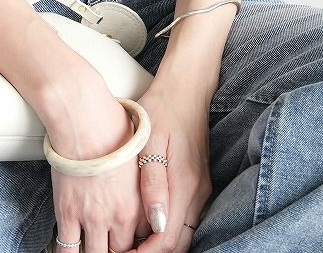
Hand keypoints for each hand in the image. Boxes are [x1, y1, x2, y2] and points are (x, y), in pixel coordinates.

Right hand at [49, 92, 152, 252]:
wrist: (84, 118)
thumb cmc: (112, 128)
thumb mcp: (142, 156)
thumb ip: (147, 185)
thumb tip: (152, 197)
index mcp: (138, 205)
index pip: (145, 239)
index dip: (139, 240)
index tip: (131, 236)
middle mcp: (117, 217)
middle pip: (122, 250)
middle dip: (119, 248)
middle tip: (112, 240)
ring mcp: (91, 217)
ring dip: (98, 251)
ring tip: (95, 244)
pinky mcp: (67, 213)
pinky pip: (67, 248)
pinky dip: (69, 252)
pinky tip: (73, 247)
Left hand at [123, 78, 213, 252]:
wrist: (186, 87)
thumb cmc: (162, 109)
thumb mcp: (150, 142)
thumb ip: (153, 184)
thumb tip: (156, 224)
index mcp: (184, 185)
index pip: (167, 240)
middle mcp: (197, 192)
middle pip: (178, 244)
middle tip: (121, 252)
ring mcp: (200, 188)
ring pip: (183, 233)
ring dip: (159, 244)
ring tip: (129, 243)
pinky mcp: (197, 182)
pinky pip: (185, 218)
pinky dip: (167, 229)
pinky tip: (146, 223)